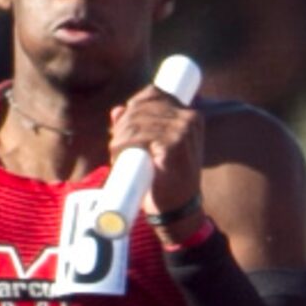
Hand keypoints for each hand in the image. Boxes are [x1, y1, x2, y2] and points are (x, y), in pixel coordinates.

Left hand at [108, 81, 202, 220]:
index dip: (133, 106)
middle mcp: (189, 118)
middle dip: (123, 124)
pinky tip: (117, 154)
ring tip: (115, 152)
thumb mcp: (156, 149)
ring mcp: (183, 131)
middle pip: (143, 107)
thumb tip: (116, 110)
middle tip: (115, 145)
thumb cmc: (166, 180)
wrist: (177, 211)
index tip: (122, 124)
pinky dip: (123, 144)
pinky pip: (140, 137)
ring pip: (137, 122)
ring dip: (120, 136)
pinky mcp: (173, 146)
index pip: (154, 94)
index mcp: (190, 115)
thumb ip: (138, 127)